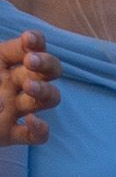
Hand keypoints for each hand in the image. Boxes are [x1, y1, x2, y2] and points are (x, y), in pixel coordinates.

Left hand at [0, 30, 52, 144]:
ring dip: (45, 91)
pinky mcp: (9, 135)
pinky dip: (40, 129)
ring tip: (29, 88)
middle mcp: (11, 84)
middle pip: (48, 70)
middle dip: (46, 63)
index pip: (27, 46)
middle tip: (31, 62)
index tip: (28, 40)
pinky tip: (30, 122)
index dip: (35, 41)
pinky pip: (35, 135)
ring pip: (48, 98)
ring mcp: (13, 109)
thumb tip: (2, 101)